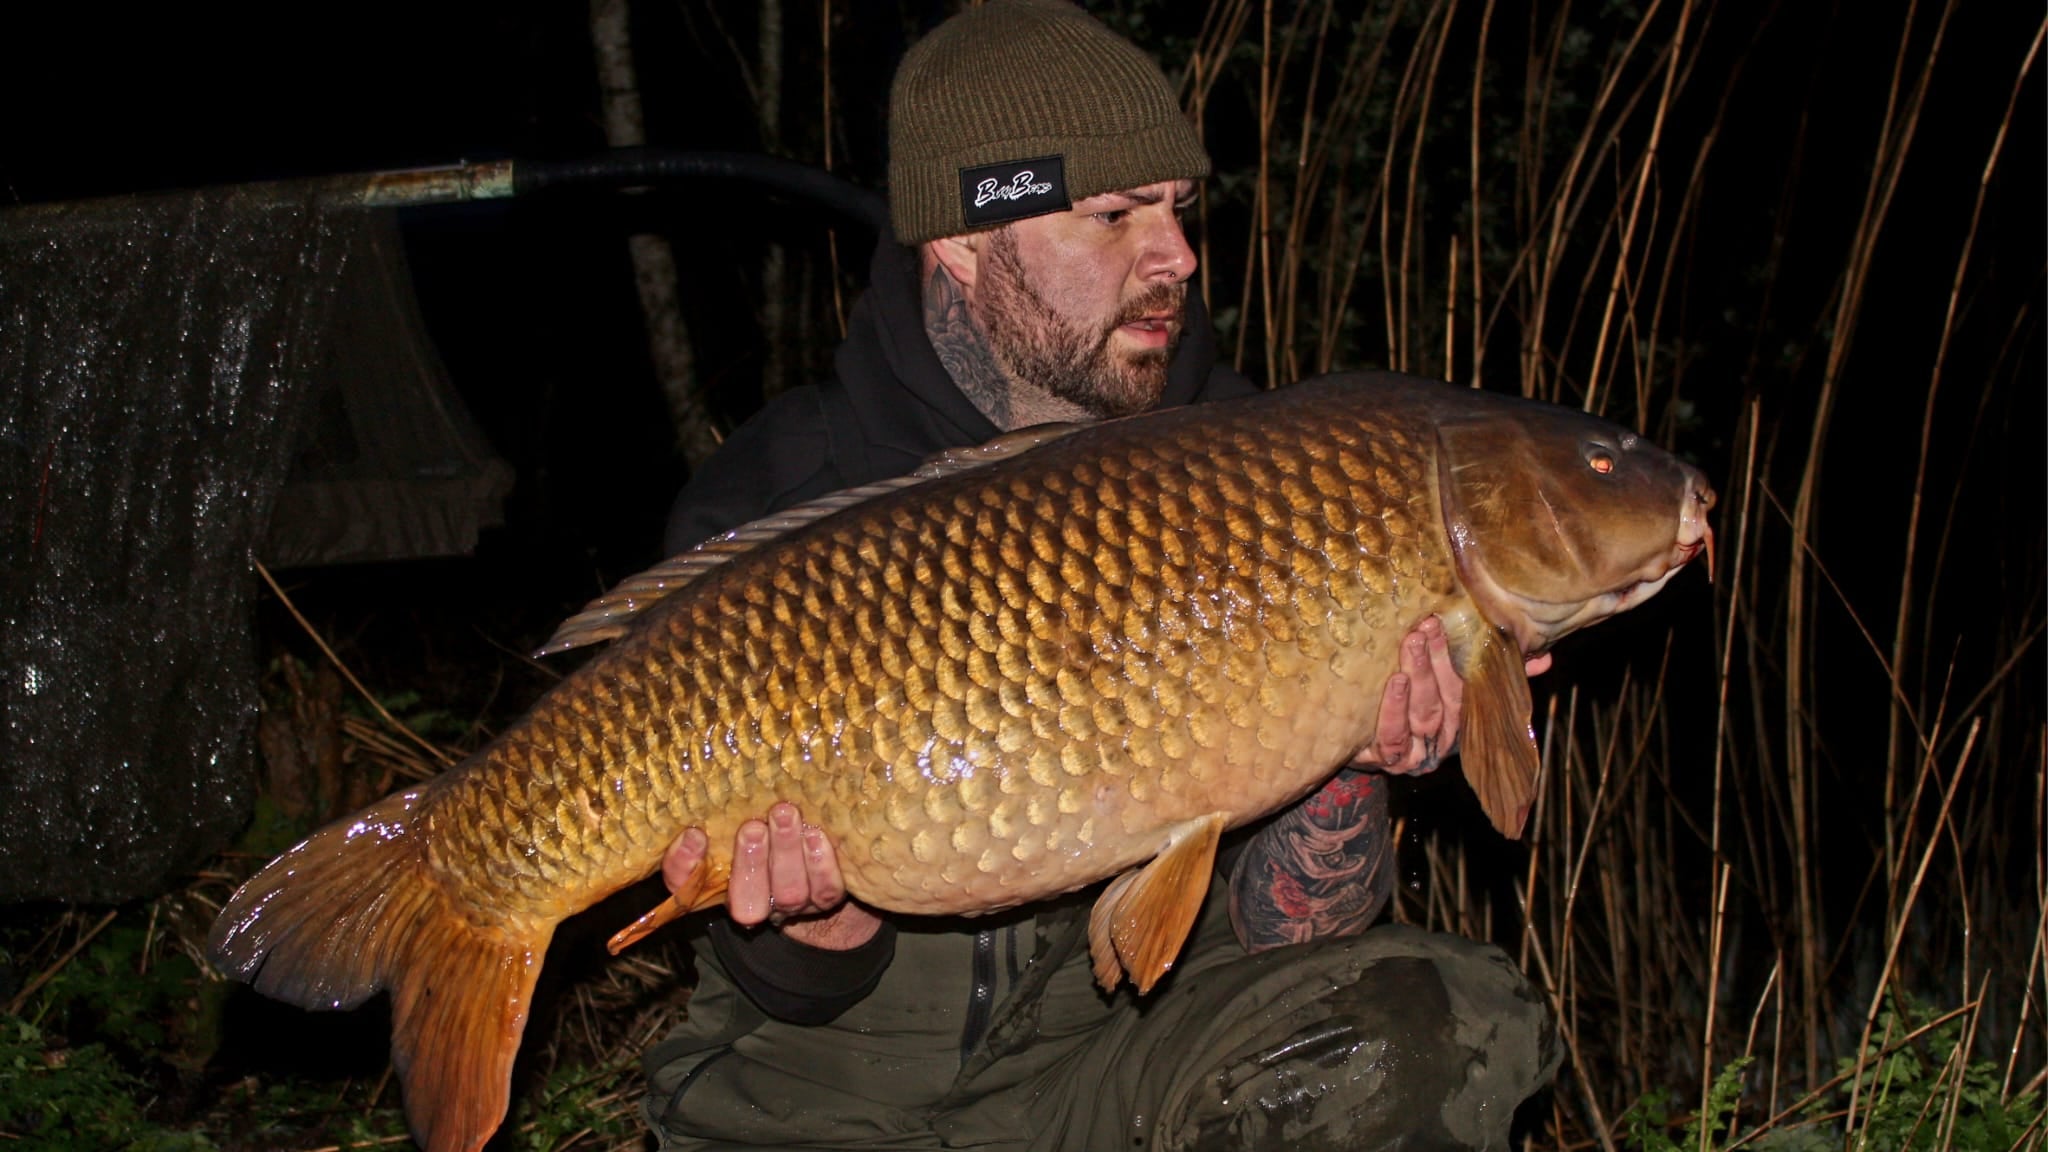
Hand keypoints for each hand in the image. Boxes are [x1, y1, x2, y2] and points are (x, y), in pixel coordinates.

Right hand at [660, 803, 882, 950]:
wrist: (814, 858)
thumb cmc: (761, 833)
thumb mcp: (728, 825)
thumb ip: (707, 824)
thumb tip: (693, 823)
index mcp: (715, 887)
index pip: (685, 888)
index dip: (685, 866)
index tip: (695, 835)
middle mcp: (753, 905)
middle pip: (746, 903)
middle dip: (750, 864)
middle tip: (752, 827)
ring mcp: (793, 906)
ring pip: (790, 893)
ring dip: (787, 852)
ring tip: (784, 814)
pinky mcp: (826, 898)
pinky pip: (826, 889)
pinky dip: (821, 863)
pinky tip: (815, 834)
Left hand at [1353, 617, 1553, 774]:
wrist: (1354, 746)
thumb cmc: (1402, 709)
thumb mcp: (1441, 688)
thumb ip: (1491, 673)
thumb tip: (1546, 658)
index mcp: (1458, 719)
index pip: (1466, 686)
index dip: (1462, 655)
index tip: (1455, 621)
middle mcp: (1440, 738)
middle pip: (1445, 699)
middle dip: (1438, 660)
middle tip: (1429, 625)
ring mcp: (1414, 752)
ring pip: (1422, 714)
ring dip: (1419, 676)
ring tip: (1412, 643)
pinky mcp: (1386, 759)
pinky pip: (1393, 737)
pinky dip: (1394, 710)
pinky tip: (1395, 682)